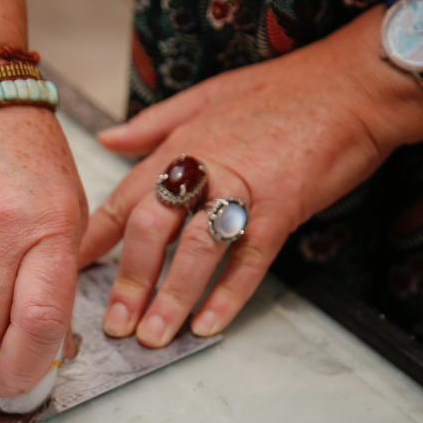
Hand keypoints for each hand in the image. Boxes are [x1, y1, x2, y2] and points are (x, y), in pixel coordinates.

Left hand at [78, 6, 422, 347]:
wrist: (351, 85)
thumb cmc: (280, 91)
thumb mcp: (204, 96)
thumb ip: (152, 125)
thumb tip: (108, 139)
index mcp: (177, 149)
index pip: (123, 201)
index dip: (95, 240)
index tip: (71, 271)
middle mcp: (202, 171)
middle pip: (151, 232)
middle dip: (129, 282)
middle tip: (114, 325)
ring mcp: (242, 191)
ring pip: (196, 251)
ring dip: (171, 298)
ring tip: (153, 337)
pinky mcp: (282, 209)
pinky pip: (249, 260)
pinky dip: (228, 295)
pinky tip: (208, 326)